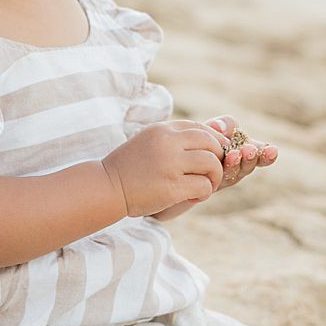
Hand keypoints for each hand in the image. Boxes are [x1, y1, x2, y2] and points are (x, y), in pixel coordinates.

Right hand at [102, 120, 229, 218]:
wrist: (106, 187)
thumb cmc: (128, 168)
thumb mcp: (148, 142)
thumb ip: (172, 139)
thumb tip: (206, 141)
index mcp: (162, 129)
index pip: (201, 128)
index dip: (215, 141)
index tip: (216, 155)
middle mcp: (168, 142)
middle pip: (212, 143)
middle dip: (219, 159)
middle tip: (212, 173)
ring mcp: (170, 164)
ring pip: (212, 163)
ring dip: (214, 177)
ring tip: (205, 185)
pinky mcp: (171, 186)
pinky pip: (204, 185)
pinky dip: (204, 192)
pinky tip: (193, 196)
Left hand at [205, 116, 278, 189]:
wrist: (177, 158)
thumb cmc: (201, 139)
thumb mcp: (213, 126)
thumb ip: (224, 124)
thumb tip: (222, 127)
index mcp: (243, 152)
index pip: (260, 154)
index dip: (268, 154)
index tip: (273, 150)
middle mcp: (237, 167)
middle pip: (248, 165)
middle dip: (251, 158)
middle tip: (250, 150)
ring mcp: (222, 178)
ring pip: (233, 174)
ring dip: (236, 164)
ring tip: (235, 154)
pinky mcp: (208, 185)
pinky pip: (215, 179)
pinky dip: (218, 170)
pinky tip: (217, 163)